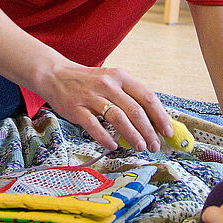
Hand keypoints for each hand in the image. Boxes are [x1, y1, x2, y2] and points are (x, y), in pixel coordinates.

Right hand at [41, 63, 172, 151]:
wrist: (55, 74)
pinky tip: (113, 146)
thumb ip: (129, 96)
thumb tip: (152, 121)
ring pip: (118, 118)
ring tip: (140, 147)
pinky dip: (105, 138)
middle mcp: (108, 85)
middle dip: (149, 131)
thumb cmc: (88, 82)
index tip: (167, 132)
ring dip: (132, 135)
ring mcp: (91, 96)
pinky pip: (94, 125)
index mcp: (120, 77)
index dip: (160, 116)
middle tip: (154, 146)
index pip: (147, 97)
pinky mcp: (76, 108)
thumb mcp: (111, 81)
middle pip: (135, 110)